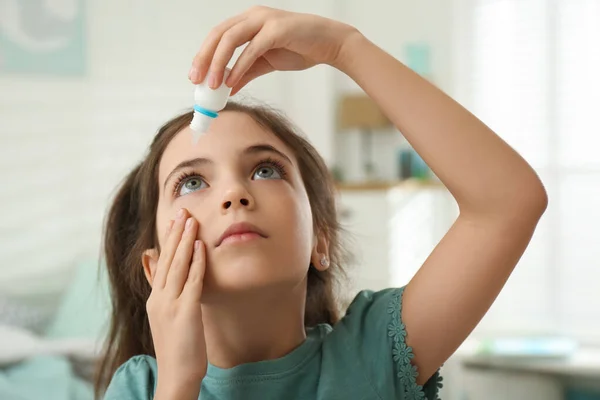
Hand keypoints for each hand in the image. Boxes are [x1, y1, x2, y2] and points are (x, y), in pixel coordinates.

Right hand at [146, 209, 206, 394]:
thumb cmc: (177, 347)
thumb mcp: (166, 317)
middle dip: (176, 232)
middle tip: (183, 210)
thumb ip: (164, 293)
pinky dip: (196, 263)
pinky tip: (201, 247)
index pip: (161, 262)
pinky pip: (192, 282)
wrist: (175, 375)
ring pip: (178, 266)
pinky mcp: (185, 312)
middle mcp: (159, 298)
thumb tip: (163, 274)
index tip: (175, 219)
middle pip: (168, 259)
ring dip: (185, 241)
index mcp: (155, 299)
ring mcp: (171, 305)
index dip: (168, 239)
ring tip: (191, 220)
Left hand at [189, 6, 358, 93]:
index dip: (204, 55)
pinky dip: (240, 65)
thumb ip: (246, 72)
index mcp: (248, 21)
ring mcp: (264, 20)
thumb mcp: (266, 63)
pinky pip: (252, 48)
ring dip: (219, 63)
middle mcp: (253, 16)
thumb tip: (228, 88)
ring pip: (231, 38)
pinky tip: (232, 82)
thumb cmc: (300, 49)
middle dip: (204, 58)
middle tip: (197, 80)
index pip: (217, 36)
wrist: (329, 44)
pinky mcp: (277, 30)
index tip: (195, 77)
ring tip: (213, 85)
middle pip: (218, 34)